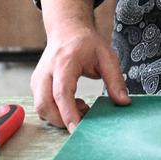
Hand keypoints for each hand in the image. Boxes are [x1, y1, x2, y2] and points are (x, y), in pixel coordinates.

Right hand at [32, 0, 129, 131]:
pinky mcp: (36, 85)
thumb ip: (116, 80)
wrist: (67, 30)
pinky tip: (74, 102)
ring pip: (40, 108)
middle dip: (61, 120)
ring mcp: (37, 79)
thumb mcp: (107, 56)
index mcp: (64, 63)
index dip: (68, 113)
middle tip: (85, 119)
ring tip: (83, 106)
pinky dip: (57, 111)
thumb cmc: (87, 43)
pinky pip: (42, 105)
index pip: (62, 93)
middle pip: (44, 105)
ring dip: (60, 116)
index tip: (77, 129)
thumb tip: (123, 102)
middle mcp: (46, 72)